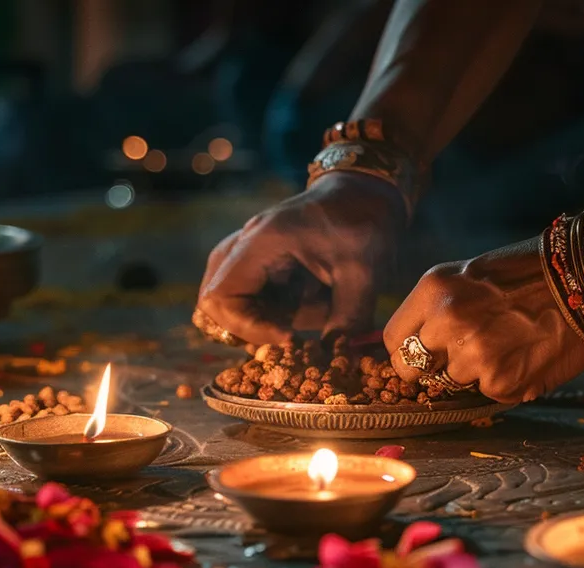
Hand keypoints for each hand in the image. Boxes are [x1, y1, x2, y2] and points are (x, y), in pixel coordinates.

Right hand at [195, 172, 406, 343]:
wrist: (367, 193)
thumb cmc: (362, 222)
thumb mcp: (363, 271)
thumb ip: (349, 317)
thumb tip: (339, 357)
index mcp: (261, 242)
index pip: (220, 296)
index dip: (247, 326)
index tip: (288, 336)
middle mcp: (245, 246)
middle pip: (216, 303)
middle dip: (254, 327)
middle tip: (293, 335)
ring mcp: (250, 254)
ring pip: (236, 303)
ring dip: (271, 318)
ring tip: (314, 308)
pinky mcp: (262, 264)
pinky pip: (254, 298)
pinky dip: (280, 311)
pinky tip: (315, 301)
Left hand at [384, 239, 583, 402]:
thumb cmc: (532, 274)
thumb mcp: (471, 276)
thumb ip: (439, 307)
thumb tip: (418, 343)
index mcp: (434, 290)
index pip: (393, 339)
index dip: (408, 349)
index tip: (424, 352)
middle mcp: (446, 322)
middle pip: (410, 370)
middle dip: (431, 369)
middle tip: (462, 357)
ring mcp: (472, 356)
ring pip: (452, 384)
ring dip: (475, 374)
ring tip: (508, 345)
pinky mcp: (500, 382)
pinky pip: (488, 393)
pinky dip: (506, 382)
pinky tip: (526, 356)